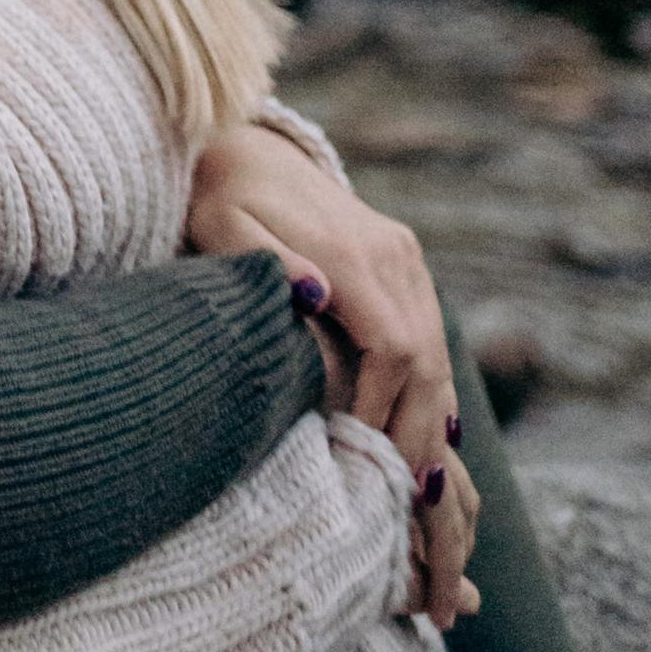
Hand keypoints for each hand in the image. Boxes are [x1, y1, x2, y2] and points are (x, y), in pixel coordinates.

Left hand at [187, 122, 479, 626]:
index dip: (384, 411)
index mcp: (351, 252)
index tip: (363, 461)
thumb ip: (265, 261)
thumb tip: (315, 296)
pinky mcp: (403, 262)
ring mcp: (404, 256)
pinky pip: (429, 336)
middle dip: (417, 433)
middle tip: (399, 502)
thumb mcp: (221, 222)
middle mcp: (392, 253)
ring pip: (437, 353)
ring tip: (412, 487)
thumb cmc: (213, 196)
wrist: (240, 149)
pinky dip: (427, 390)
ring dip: (430, 419)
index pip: (394, 349)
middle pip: (427, 361)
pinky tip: (419, 436)